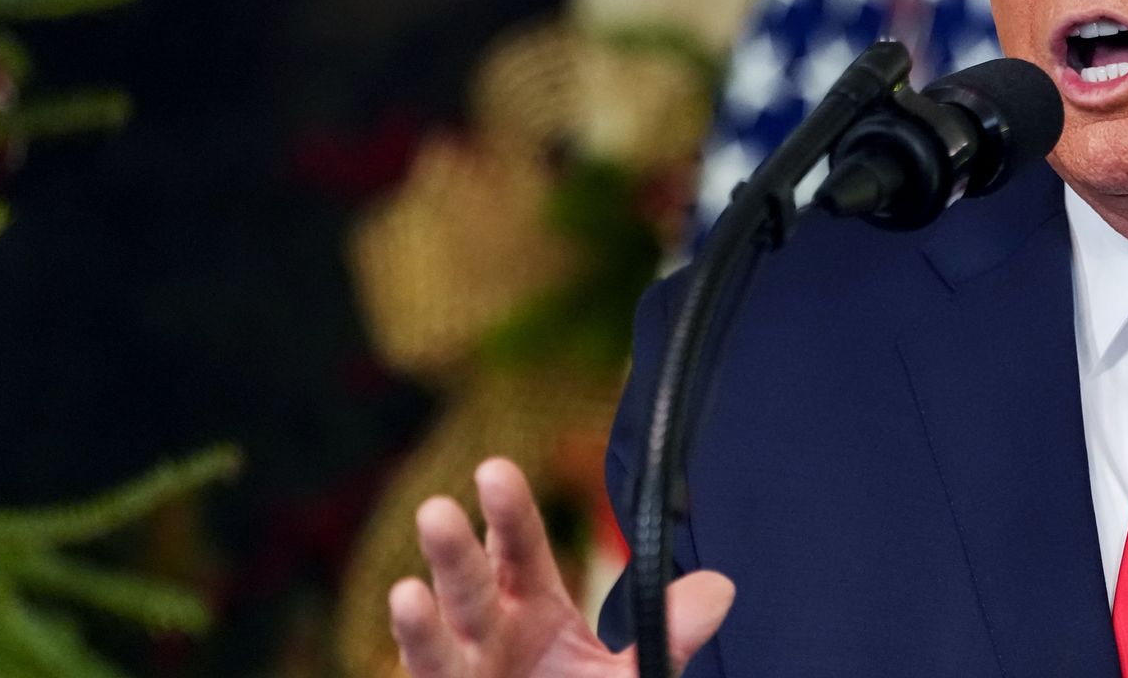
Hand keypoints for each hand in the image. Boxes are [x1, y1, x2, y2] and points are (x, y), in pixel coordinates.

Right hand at [389, 458, 735, 676]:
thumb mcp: (633, 673)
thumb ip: (668, 634)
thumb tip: (720, 589)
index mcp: (532, 604)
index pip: (519, 547)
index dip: (508, 512)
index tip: (495, 470)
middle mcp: (487, 633)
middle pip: (469, 586)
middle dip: (453, 552)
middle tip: (436, 510)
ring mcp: (462, 674)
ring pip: (434, 647)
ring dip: (418, 625)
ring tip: (406, 594)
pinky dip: (420, 666)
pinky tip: (411, 634)